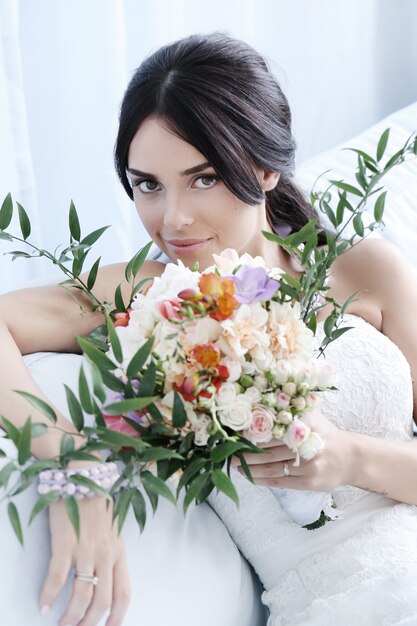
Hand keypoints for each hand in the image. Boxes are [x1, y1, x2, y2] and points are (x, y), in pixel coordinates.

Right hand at [39, 495, 130, 625]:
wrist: (81, 477)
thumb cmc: (95, 503)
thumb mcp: (112, 530)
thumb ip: (110, 553)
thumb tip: (105, 579)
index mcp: (119, 552)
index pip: (124, 593)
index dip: (118, 617)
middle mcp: (105, 554)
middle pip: (102, 601)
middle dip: (90, 623)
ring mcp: (86, 549)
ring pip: (81, 595)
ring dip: (70, 616)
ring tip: (61, 624)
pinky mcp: (65, 543)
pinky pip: (57, 577)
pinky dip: (49, 594)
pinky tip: (43, 603)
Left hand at [233, 412, 352, 491]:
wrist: (350, 458)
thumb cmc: (324, 434)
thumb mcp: (311, 415)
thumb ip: (290, 407)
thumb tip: (261, 397)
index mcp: (305, 424)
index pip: (272, 429)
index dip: (251, 433)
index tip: (234, 434)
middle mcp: (307, 445)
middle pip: (268, 450)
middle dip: (245, 452)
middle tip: (227, 451)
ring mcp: (308, 466)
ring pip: (271, 467)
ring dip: (249, 467)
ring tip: (233, 465)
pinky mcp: (308, 483)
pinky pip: (279, 481)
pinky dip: (261, 480)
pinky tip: (249, 476)